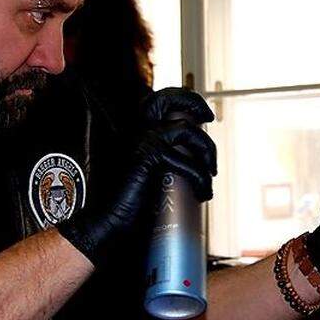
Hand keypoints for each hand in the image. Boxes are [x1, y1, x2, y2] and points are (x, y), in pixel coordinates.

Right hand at [58, 88, 216, 264]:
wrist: (108, 221)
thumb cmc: (130, 203)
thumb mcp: (151, 174)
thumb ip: (165, 161)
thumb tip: (196, 161)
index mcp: (136, 133)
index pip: (157, 102)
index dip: (182, 100)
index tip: (201, 114)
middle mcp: (136, 132)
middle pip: (166, 98)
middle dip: (192, 101)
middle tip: (208, 117)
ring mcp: (142, 142)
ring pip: (186, 130)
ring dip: (207, 150)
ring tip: (211, 172)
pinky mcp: (148, 159)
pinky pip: (188, 163)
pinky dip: (201, 179)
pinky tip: (203, 192)